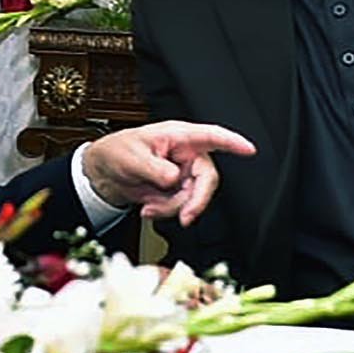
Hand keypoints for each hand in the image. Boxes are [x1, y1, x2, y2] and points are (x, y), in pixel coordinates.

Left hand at [79, 121, 255, 224]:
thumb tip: (174, 178)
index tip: (249, 149)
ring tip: (149, 207)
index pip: (210, 136)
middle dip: (196, 200)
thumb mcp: (132, 157)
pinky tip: (148, 208)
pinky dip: (166, 212)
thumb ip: (154, 168)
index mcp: (178, 137)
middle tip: (185, 216)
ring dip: (172, 208)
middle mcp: (185, 155)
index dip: (232, 142)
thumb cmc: (118, 152)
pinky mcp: (176, 191)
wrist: (104, 174)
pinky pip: (181, 206)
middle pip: (207, 178)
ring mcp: (182, 174)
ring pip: (194, 198)